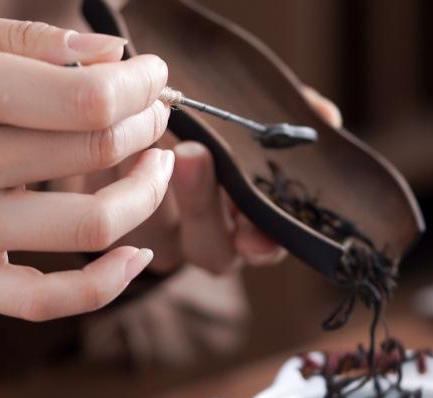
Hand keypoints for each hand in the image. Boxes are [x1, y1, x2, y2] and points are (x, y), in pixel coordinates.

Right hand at [0, 17, 171, 320]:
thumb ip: (27, 44)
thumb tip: (111, 56)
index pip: (84, 99)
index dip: (136, 87)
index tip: (154, 76)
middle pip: (93, 150)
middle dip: (144, 127)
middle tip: (157, 114)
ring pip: (91, 225)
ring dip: (145, 195)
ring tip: (158, 165)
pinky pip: (48, 300)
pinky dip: (107, 284)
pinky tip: (139, 255)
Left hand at [117, 85, 343, 274]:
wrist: (140, 125)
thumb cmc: (214, 131)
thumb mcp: (254, 126)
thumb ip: (287, 123)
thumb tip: (325, 116)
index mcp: (248, 229)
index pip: (264, 247)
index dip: (262, 245)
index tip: (255, 235)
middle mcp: (203, 241)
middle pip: (209, 247)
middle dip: (202, 205)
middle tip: (194, 155)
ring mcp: (154, 236)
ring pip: (155, 229)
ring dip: (150, 186)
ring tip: (143, 135)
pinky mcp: (107, 218)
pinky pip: (107, 203)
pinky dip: (108, 169)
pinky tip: (108, 131)